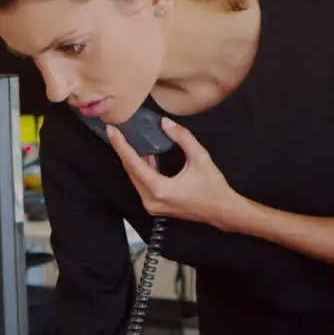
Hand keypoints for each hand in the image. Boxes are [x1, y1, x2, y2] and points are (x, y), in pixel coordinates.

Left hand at [107, 118, 250, 230]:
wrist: (221, 211)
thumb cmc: (213, 188)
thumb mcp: (200, 158)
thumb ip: (182, 137)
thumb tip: (165, 123)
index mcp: (159, 189)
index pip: (133, 163)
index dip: (121, 145)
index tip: (112, 131)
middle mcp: (151, 200)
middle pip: (130, 171)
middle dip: (123, 150)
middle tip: (116, 131)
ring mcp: (152, 205)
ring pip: (136, 178)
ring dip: (133, 159)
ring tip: (128, 140)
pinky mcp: (156, 205)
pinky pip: (143, 184)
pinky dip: (142, 169)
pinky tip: (147, 156)